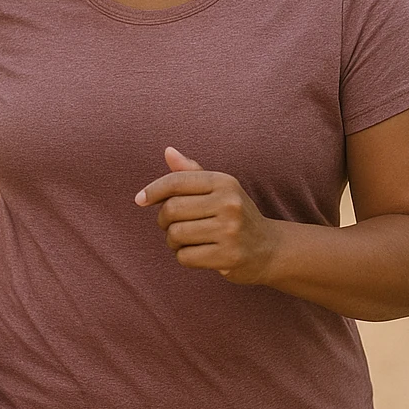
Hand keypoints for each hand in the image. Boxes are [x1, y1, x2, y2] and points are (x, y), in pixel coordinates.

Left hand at [134, 146, 281, 285]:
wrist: (269, 249)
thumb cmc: (235, 214)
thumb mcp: (219, 189)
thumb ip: (191, 172)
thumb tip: (168, 151)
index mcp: (224, 182)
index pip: (176, 181)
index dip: (153, 190)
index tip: (140, 200)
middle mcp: (229, 203)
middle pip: (171, 209)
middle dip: (164, 220)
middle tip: (171, 225)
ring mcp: (230, 231)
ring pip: (175, 234)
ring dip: (173, 241)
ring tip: (186, 240)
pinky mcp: (228, 257)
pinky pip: (185, 257)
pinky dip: (184, 257)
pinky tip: (198, 254)